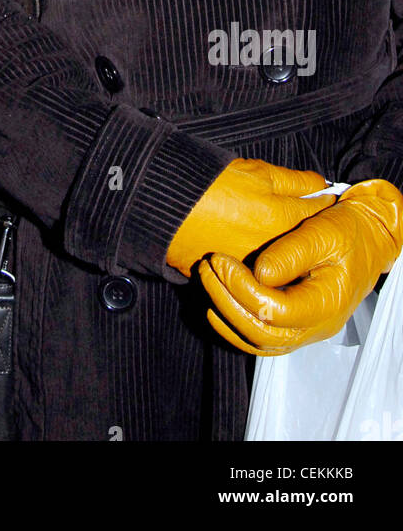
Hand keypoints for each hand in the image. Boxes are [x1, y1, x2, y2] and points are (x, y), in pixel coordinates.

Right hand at [165, 158, 334, 276]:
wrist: (160, 206)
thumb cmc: (207, 184)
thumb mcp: (256, 172)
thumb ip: (293, 180)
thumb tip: (319, 184)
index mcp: (281, 221)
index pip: (319, 213)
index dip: (326, 203)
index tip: (330, 199)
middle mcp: (272, 252)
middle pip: (299, 243)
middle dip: (304, 230)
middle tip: (300, 215)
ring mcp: (251, 269)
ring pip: (277, 261)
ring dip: (278, 248)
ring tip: (265, 229)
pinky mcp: (228, 279)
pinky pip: (251, 272)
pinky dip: (253, 261)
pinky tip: (242, 242)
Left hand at [198, 178, 402, 353]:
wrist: (367, 237)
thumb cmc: (347, 231)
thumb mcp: (323, 232)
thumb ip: (293, 253)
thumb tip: (260, 273)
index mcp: (326, 304)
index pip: (274, 311)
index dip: (241, 288)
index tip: (220, 260)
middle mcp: (315, 326)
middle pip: (261, 333)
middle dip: (226, 302)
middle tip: (206, 269)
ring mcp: (305, 330)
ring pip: (258, 342)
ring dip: (226, 315)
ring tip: (206, 282)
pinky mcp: (295, 324)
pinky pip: (261, 339)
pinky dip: (235, 326)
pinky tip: (216, 304)